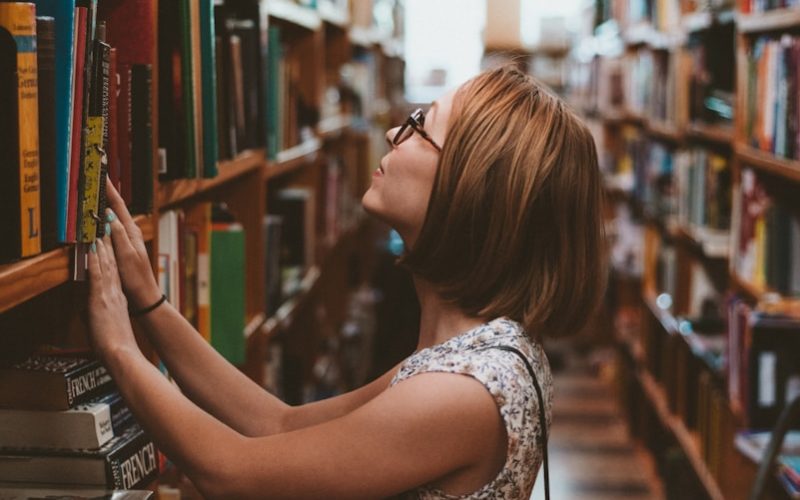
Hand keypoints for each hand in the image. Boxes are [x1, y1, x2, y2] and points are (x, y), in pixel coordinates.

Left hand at [87, 236, 138, 361]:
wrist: (120, 353)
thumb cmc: (115, 346)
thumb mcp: (105, 326)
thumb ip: (95, 315)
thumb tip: (85, 312)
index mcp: (118, 300)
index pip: (114, 274)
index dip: (111, 258)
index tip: (108, 245)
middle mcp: (115, 293)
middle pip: (112, 265)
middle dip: (108, 246)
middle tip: (106, 230)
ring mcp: (109, 294)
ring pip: (106, 265)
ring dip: (103, 247)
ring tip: (101, 232)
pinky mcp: (101, 298)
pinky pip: (98, 273)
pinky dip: (96, 259)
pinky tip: (94, 247)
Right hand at [104, 178, 161, 309]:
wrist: (144, 296)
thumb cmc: (136, 278)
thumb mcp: (126, 256)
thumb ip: (118, 236)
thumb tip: (109, 216)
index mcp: (132, 232)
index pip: (118, 205)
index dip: (109, 189)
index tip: (102, 174)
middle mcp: (130, 232)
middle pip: (116, 207)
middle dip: (106, 191)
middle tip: (95, 177)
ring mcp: (127, 239)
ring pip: (113, 216)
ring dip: (104, 203)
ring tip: (95, 190)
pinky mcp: (122, 247)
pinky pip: (111, 227)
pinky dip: (104, 219)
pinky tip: (98, 218)